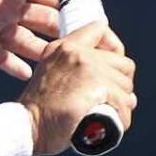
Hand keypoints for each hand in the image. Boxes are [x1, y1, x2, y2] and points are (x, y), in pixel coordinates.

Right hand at [18, 22, 135, 155]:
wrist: (29, 126)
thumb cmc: (40, 109)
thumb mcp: (50, 74)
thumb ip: (76, 69)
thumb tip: (124, 88)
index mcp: (64, 46)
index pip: (100, 29)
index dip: (113, 48)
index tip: (111, 68)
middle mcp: (76, 52)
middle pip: (123, 62)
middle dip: (122, 84)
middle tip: (111, 99)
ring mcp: (87, 68)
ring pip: (126, 86)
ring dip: (122, 104)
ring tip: (108, 115)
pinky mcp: (97, 88)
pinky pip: (124, 103)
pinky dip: (122, 118)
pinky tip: (111, 125)